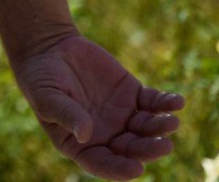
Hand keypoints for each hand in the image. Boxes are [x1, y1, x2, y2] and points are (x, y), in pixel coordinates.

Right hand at [12, 33, 184, 179]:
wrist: (49, 48)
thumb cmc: (40, 78)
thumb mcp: (47, 97)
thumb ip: (66, 114)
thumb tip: (86, 135)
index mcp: (81, 144)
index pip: (103, 163)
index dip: (119, 169)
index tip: (136, 169)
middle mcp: (106, 135)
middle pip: (132, 149)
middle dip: (148, 149)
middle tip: (164, 145)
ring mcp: (122, 116)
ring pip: (147, 129)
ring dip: (161, 127)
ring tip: (172, 121)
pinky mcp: (133, 94)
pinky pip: (154, 103)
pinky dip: (166, 103)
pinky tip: (177, 102)